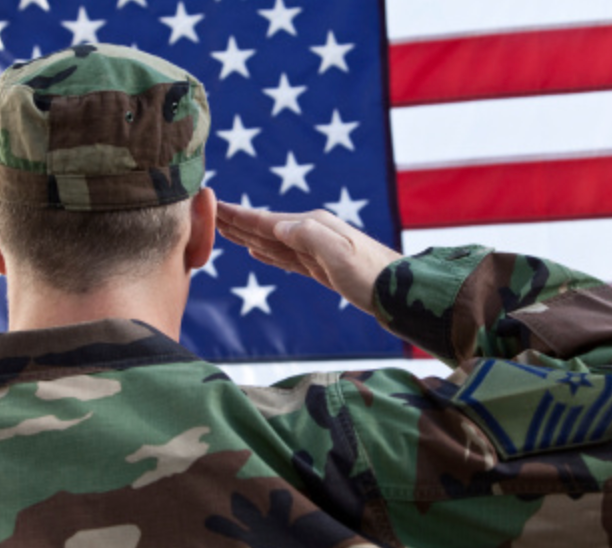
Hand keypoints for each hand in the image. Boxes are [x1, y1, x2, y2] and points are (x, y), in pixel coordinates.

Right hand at [216, 202, 401, 314]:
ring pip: (273, 242)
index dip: (238, 215)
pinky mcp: (323, 270)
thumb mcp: (339, 254)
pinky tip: (257, 252)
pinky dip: (269, 253)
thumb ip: (309, 237)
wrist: (404, 296)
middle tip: (207, 212)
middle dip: (237, 221)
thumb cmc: (374, 277)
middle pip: (266, 227)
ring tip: (225, 229)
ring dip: (248, 236)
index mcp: (313, 226)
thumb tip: (279, 225)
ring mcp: (318, 251)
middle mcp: (313, 233)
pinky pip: (287, 258)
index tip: (212, 203)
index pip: (266, 220)